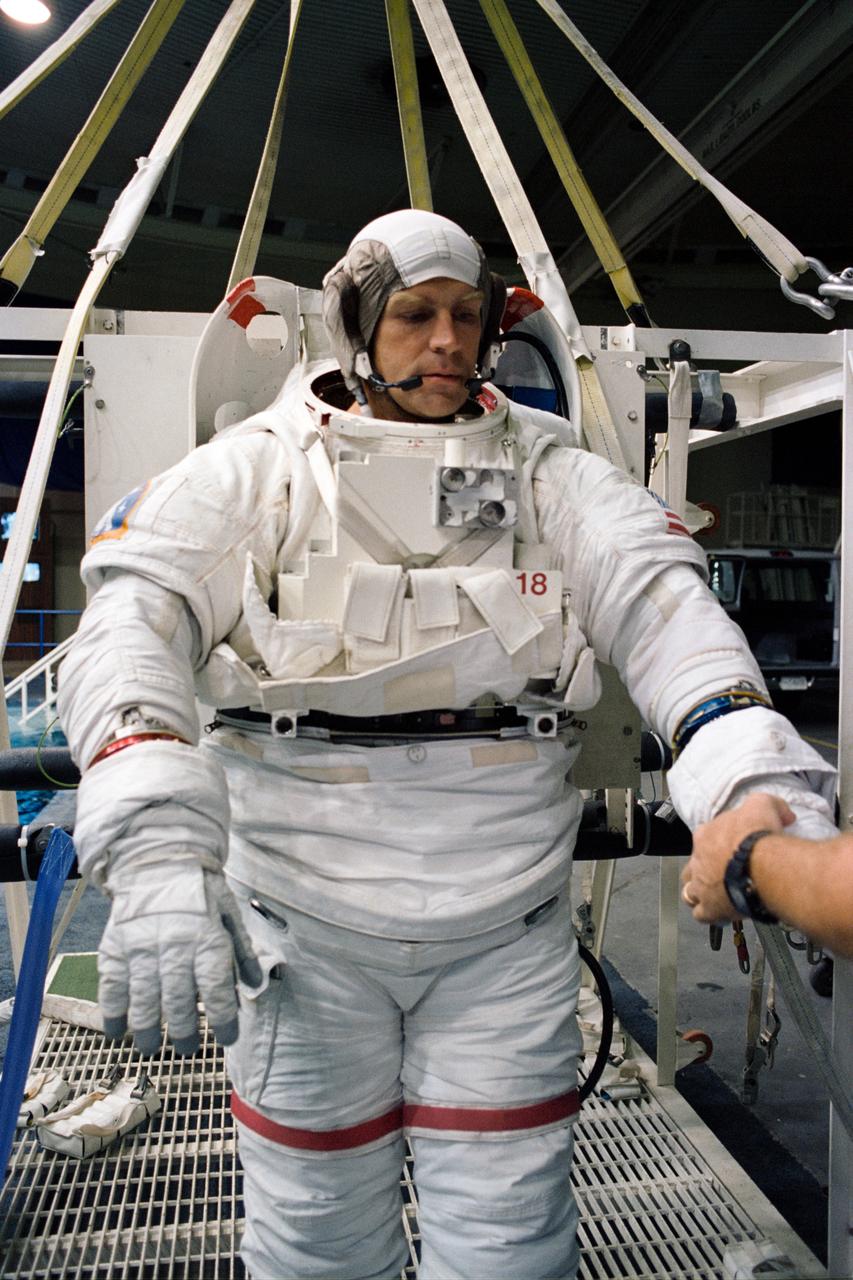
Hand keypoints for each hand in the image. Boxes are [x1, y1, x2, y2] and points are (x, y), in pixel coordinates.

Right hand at [99, 861, 261, 1054]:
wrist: (159, 860)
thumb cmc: (201, 891)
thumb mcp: (230, 915)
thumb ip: (242, 952)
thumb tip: (254, 986)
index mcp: (208, 939)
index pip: (216, 990)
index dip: (223, 1020)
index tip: (227, 1037)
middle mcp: (174, 947)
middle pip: (179, 1002)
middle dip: (184, 1032)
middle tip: (188, 1049)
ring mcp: (141, 949)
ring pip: (144, 1001)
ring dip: (147, 1030)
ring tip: (151, 1047)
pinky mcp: (115, 947)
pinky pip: (112, 987)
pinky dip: (113, 1012)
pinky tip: (117, 1029)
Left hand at [681, 793, 794, 922]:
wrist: (763, 865)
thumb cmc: (759, 837)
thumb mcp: (764, 805)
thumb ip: (771, 805)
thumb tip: (783, 812)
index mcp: (706, 835)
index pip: (705, 837)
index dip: (718, 844)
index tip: (734, 849)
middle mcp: (698, 860)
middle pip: (693, 866)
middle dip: (705, 870)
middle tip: (725, 874)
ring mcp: (700, 885)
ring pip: (691, 891)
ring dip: (702, 893)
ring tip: (719, 895)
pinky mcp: (709, 908)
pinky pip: (701, 914)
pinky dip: (710, 915)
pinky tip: (723, 914)